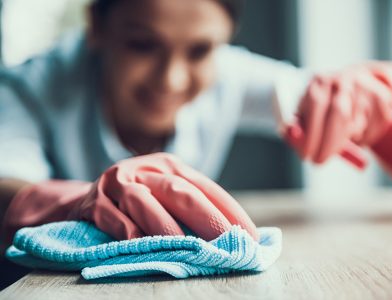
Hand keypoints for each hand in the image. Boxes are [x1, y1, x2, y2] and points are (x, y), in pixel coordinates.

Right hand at [2, 153, 257, 243]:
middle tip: (230, 244)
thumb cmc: (136, 201)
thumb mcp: (164, 193)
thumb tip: (233, 234)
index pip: (205, 187)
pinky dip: (130, 234)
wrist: (85, 198)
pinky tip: (144, 247)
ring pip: (145, 202)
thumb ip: (191, 207)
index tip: (251, 235)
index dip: (230, 210)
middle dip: (208, 219)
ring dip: (168, 227)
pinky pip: (113, 219)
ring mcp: (117, 182)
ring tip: (191, 249)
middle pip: (180, 191)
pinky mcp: (94, 202)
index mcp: (169, 166)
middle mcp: (146, 169)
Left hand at [292, 62, 391, 163]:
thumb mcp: (304, 113)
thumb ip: (297, 126)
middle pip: (339, 114)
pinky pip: (373, 129)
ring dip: (344, 141)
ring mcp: (364, 88)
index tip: (306, 155)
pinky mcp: (382, 99)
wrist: (352, 84)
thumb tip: (292, 136)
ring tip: (336, 140)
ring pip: (357, 125)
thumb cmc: (320, 107)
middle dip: (328, 143)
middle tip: (319, 162)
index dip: (311, 133)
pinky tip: (354, 133)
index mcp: (319, 82)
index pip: (316, 105)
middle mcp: (343, 81)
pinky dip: (362, 139)